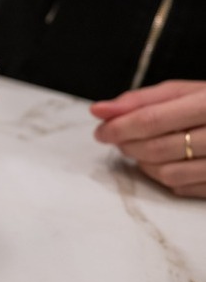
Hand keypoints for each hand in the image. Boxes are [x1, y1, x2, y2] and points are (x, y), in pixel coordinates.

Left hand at [91, 80, 205, 197]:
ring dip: (143, 164)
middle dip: (128, 146)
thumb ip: (140, 100)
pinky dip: (164, 178)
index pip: (152, 120)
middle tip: (118, 140)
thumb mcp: (183, 92)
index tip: (100, 131)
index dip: (119, 127)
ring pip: (168, 173)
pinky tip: (164, 163)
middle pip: (158, 148)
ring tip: (140, 151)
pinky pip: (183, 188)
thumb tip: (98, 110)